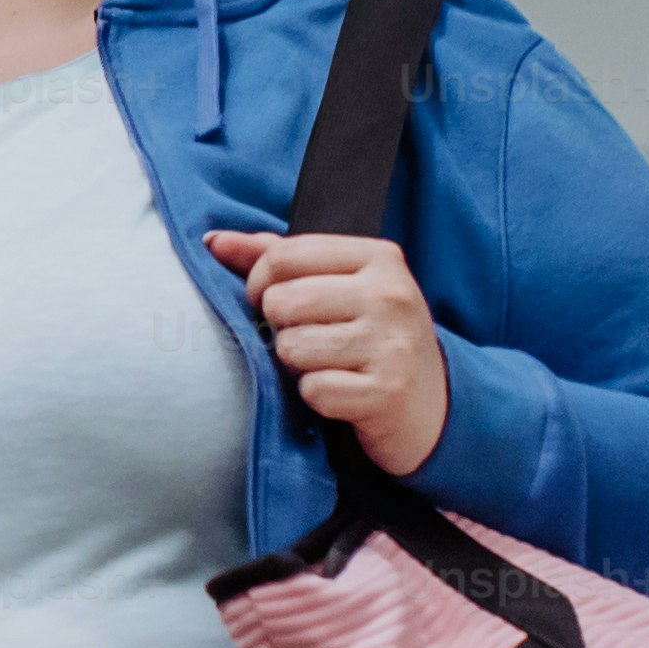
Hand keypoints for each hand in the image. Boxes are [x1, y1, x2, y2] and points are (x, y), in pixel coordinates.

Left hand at [201, 230, 449, 475]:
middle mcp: (390, 294)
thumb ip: (276, 259)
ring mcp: (391, 343)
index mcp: (379, 257)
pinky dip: (316, 397)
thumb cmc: (372, 338)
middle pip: (281, 302)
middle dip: (280, 329)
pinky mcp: (386, 391)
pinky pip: (311, 389)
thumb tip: (212, 240)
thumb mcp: (340, 287)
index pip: (283, 255)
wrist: (435, 407)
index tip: (270, 302)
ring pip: (291, 347)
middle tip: (309, 340)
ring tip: (328, 365)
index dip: (259, 282)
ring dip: (297, 365)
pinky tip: (342, 393)